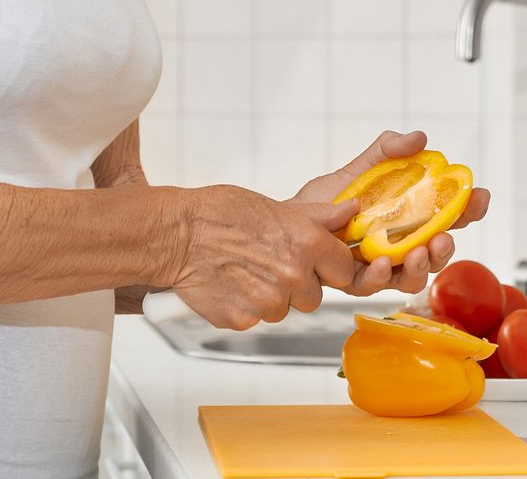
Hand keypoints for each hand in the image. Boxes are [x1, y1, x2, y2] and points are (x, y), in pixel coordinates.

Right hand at [171, 185, 357, 330]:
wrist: (176, 233)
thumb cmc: (221, 213)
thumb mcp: (277, 207)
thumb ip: (319, 217)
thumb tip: (350, 212)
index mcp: (307, 243)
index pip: (343, 270)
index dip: (329, 266)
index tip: (317, 263)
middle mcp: (293, 274)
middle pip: (313, 296)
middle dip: (298, 284)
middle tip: (271, 263)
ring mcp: (268, 301)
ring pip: (283, 309)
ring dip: (270, 296)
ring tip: (246, 271)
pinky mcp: (243, 319)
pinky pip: (255, 319)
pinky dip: (244, 307)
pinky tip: (230, 284)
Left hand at [292, 129, 491, 296]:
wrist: (289, 221)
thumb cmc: (327, 200)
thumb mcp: (360, 169)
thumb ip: (388, 151)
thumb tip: (419, 138)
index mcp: (409, 217)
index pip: (448, 214)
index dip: (469, 207)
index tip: (478, 196)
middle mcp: (401, 244)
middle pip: (438, 251)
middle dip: (449, 246)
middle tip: (445, 237)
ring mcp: (382, 265)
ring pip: (414, 276)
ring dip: (422, 267)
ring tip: (419, 252)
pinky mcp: (357, 280)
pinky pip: (375, 285)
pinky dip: (382, 275)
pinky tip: (381, 262)